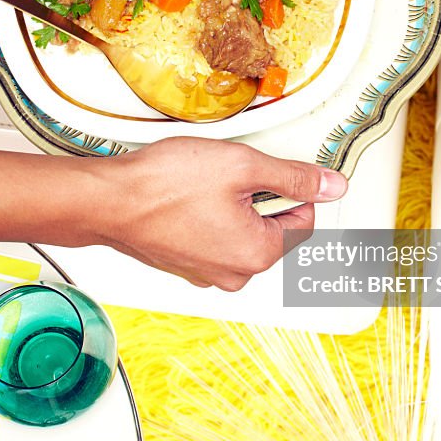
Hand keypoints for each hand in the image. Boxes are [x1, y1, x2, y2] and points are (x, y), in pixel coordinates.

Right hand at [90, 137, 346, 290]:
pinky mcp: (186, 266)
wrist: (108, 200)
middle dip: (257, 197)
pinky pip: (214, 237)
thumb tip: (333, 186)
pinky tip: (187, 198)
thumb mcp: (243, 166)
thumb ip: (294, 177)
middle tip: (226, 176)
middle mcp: (236, 275)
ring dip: (232, 205)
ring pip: (242, 230)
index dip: (287, 186)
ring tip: (201, 186)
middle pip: (272, 227)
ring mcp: (208, 274)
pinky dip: (208, 216)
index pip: (304, 219)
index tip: (260, 171)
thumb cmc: (165, 185)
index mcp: (259, 255)